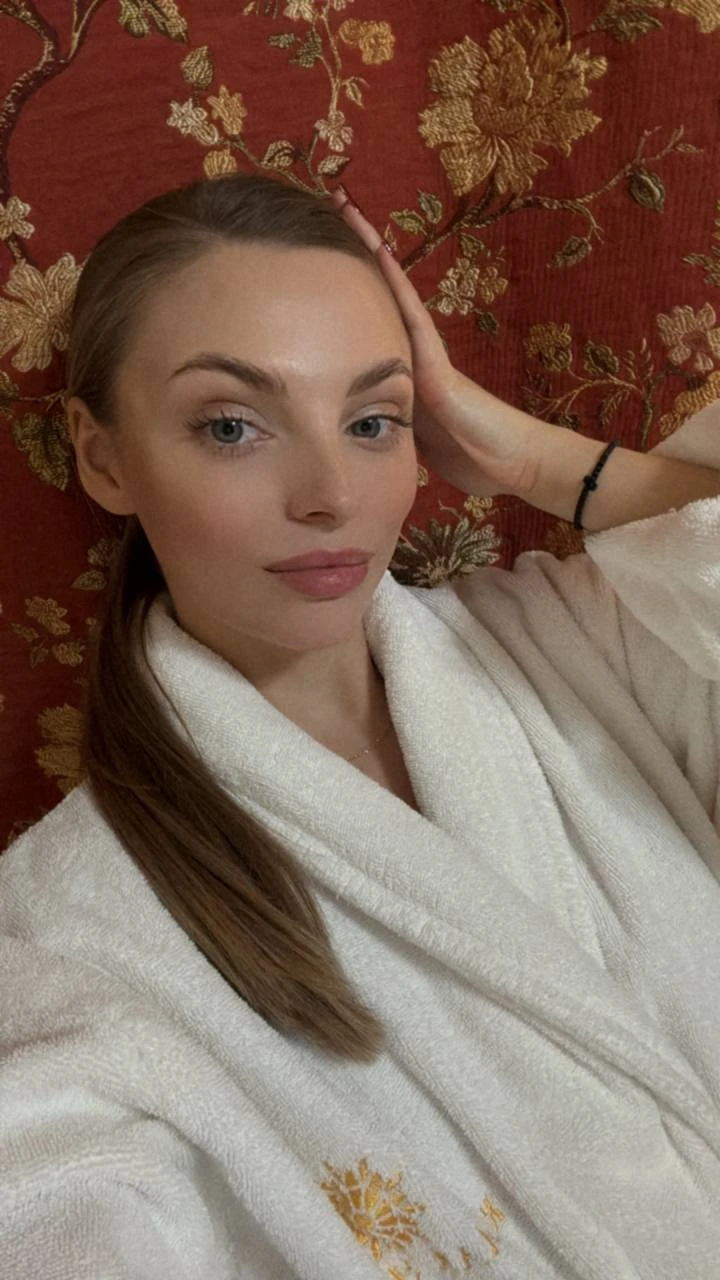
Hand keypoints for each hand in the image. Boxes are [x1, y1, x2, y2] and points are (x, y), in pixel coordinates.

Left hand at [329, 185, 539, 497]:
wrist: (509, 463)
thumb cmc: (470, 454)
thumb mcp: (416, 437)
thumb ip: (393, 422)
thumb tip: (361, 425)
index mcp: (406, 367)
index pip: (374, 314)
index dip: (351, 281)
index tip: (325, 248)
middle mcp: (416, 349)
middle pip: (381, 290)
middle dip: (358, 250)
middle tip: (334, 202)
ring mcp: (427, 351)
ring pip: (393, 290)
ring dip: (372, 249)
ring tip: (347, 209)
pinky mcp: (435, 363)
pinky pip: (409, 314)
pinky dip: (392, 282)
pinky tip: (376, 250)